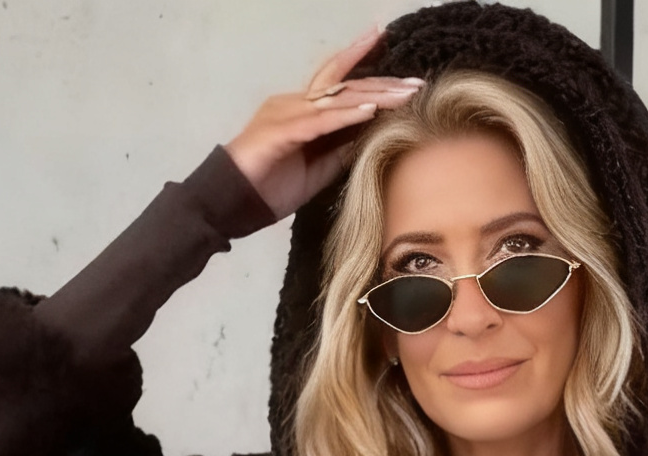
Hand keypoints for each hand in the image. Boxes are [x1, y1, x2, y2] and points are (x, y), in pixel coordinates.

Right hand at [225, 27, 422, 222]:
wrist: (231, 201)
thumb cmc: (268, 188)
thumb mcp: (316, 170)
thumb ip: (339, 151)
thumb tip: (368, 140)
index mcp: (303, 110)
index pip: (339, 82)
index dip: (365, 67)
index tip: (396, 63)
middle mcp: (296, 103)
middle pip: (346, 86)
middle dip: (383, 83)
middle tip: (416, 82)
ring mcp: (288, 113)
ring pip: (338, 99)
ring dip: (375, 96)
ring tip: (404, 96)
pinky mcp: (282, 131)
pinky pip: (321, 121)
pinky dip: (347, 116)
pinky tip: (370, 111)